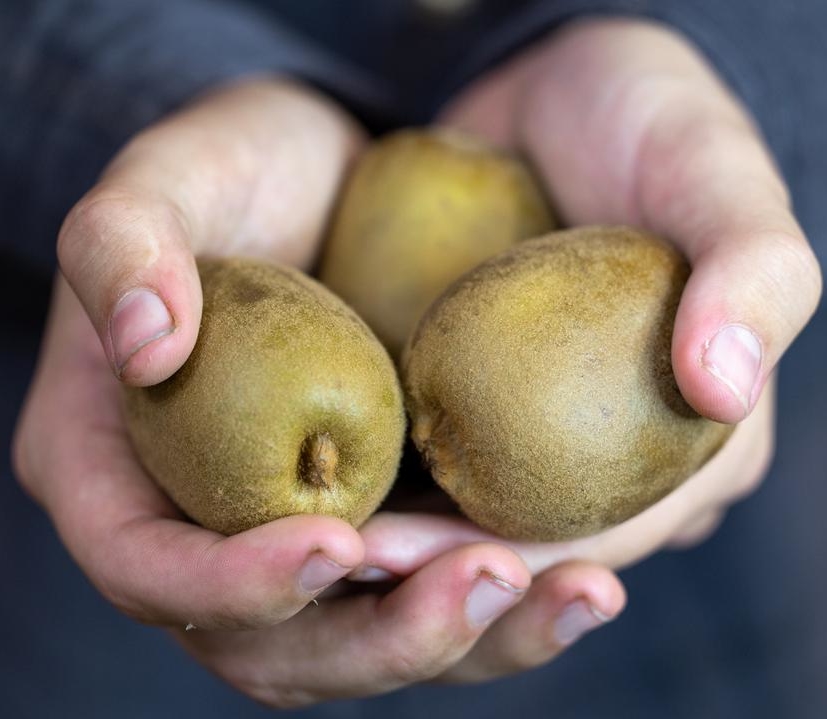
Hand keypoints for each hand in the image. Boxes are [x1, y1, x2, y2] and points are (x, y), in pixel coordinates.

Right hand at [12, 77, 624, 705]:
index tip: (337, 543)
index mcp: (117, 473)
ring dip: (471, 637)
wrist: (323, 177)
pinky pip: (429, 582)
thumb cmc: (233, 174)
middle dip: (384, 637)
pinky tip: (582, 567)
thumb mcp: (166, 180)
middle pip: (275, 646)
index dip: (231, 587)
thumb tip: (144, 343)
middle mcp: (207, 527)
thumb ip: (122, 242)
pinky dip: (505, 598)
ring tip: (577, 589)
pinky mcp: (382, 512)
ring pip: (368, 635)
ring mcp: (300, 531)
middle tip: (488, 580)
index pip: (150, 570)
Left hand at [351, 17, 821, 608]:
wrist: (550, 87)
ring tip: (322, 539)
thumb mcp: (710, 170)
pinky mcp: (478, 394)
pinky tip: (320, 480)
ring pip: (472, 518)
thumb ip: (751, 269)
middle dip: (443, 574)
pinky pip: (427, 452)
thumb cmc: (645, 119)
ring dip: (398, 545)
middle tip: (352, 559)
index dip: (522, 572)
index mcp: (695, 446)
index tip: (425, 560)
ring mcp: (542, 429)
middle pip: (531, 546)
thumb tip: (724, 389)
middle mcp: (620, 457)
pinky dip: (377, 475)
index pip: (611, 538)